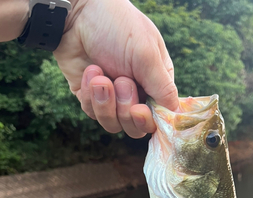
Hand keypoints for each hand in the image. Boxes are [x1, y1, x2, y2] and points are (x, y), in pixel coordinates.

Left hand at [54, 0, 178, 137]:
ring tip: (100, 77)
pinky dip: (89, 96)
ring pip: (113, 124)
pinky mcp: (90, 98)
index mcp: (156, 83)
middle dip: (125, 108)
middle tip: (121, 81)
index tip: (138, 110)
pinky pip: (92, 114)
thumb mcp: (146, 55)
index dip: (148, 120)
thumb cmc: (117, 26)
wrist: (76, 14)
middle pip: (135, 128)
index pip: (158, 118)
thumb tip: (176, 114)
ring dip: (105, 103)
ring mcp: (112, 98)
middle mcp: (136, 94)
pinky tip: (90, 72)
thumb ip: (163, 87)